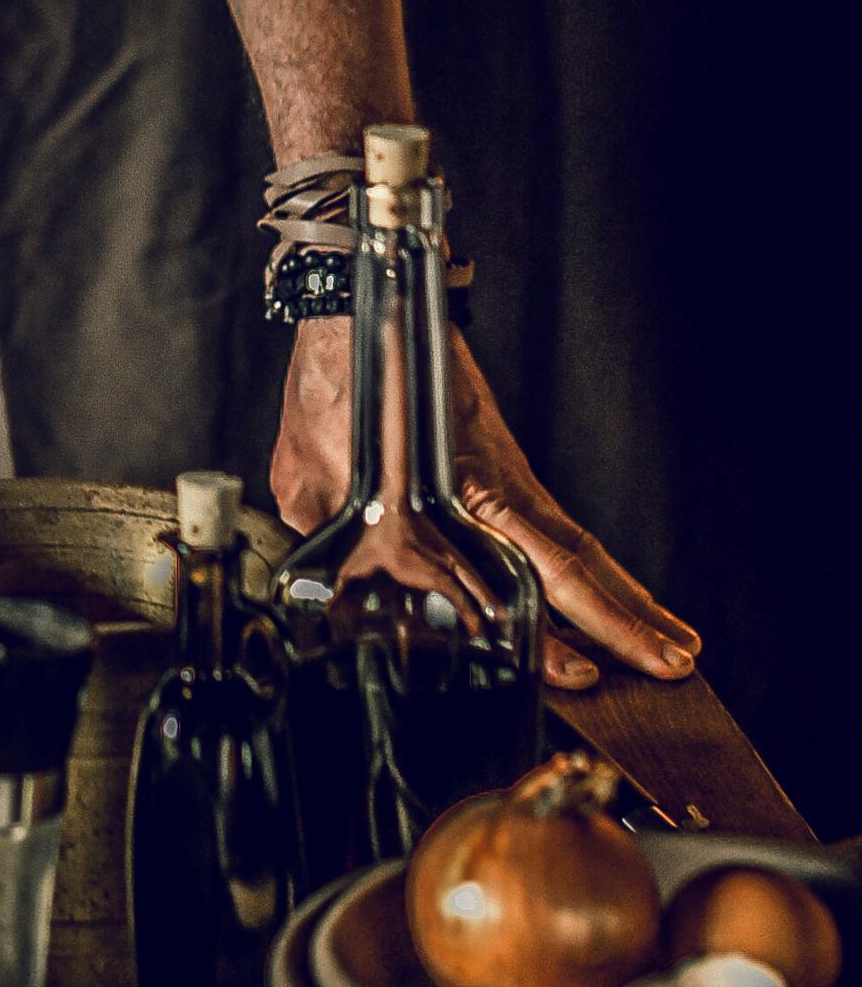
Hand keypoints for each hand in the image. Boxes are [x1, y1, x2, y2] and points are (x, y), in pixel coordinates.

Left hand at [273, 315, 701, 692]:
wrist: (361, 312)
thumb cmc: (333, 392)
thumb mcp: (310, 477)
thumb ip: (328, 544)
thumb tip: (329, 599)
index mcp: (446, 495)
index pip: (511, 580)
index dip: (543, 635)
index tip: (580, 675)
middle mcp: (492, 490)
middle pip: (571, 566)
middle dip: (624, 623)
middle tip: (675, 665)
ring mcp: (506, 479)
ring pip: (578, 549)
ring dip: (628, 600)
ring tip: (677, 645)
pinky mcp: (507, 471)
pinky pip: (562, 529)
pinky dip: (598, 567)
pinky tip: (620, 595)